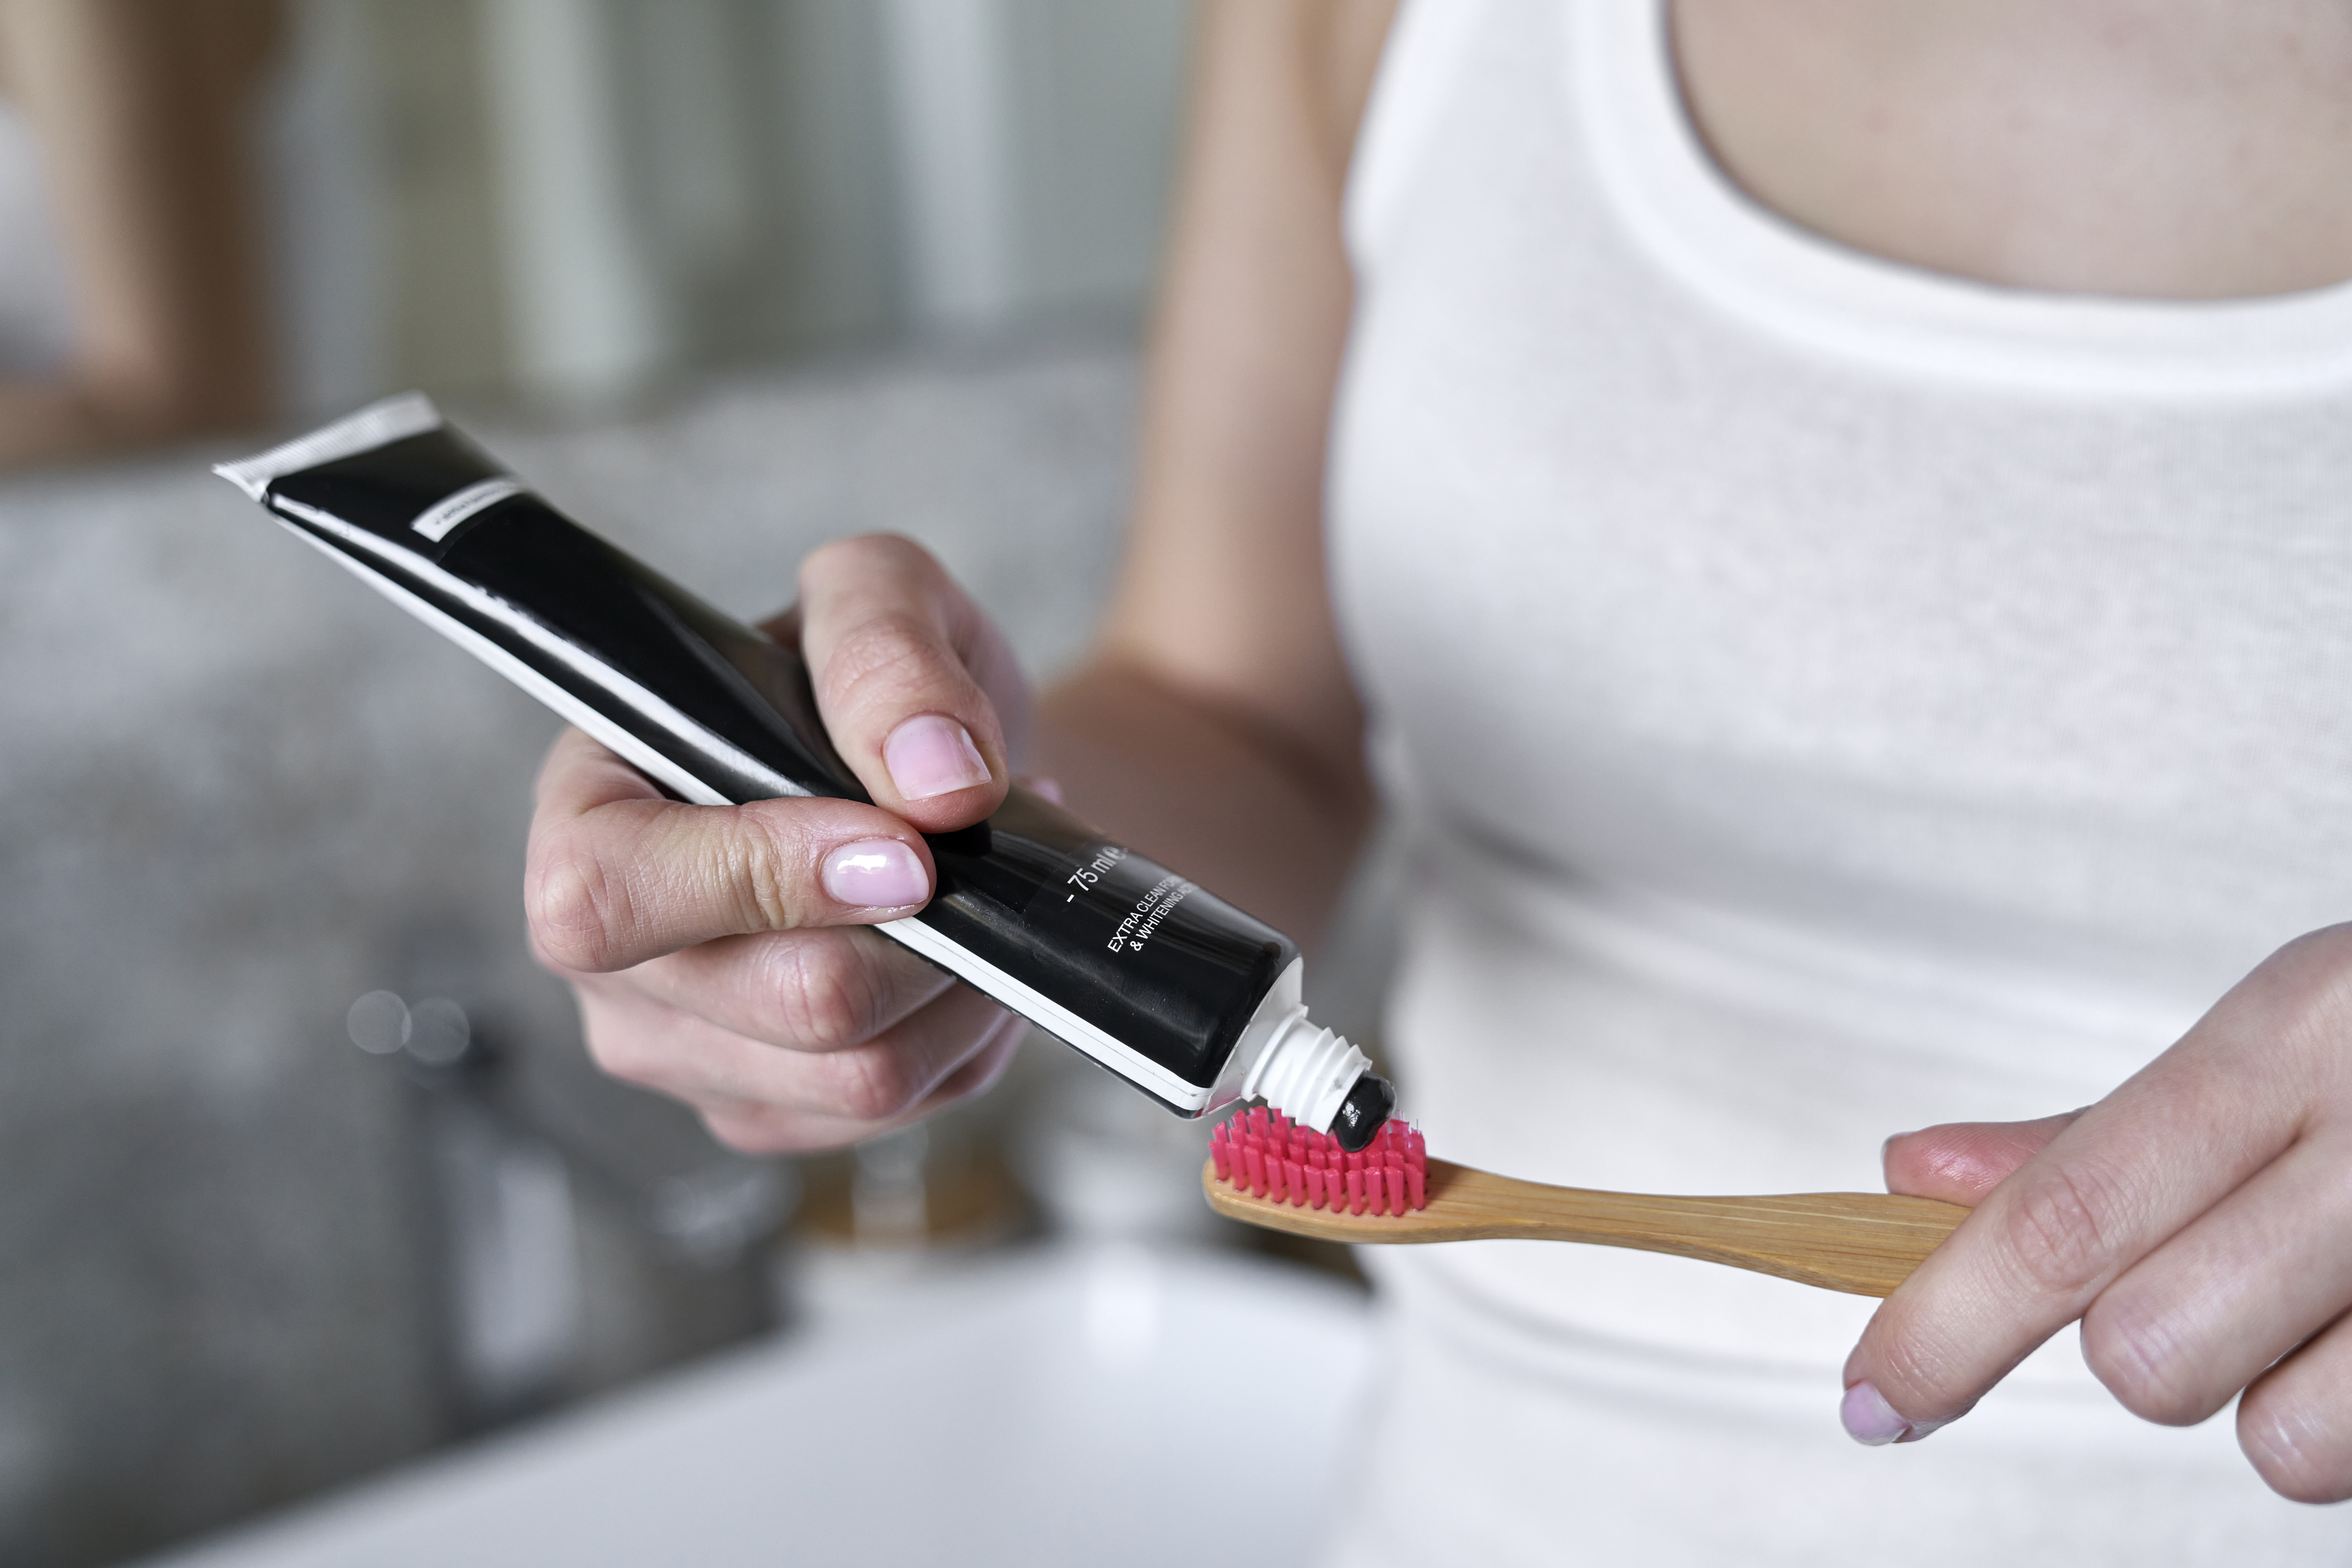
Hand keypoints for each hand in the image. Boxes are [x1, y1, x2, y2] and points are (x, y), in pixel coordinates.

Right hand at [524, 535, 1031, 1152]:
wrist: (934, 776)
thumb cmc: (873, 689)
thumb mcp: (879, 595)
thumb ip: (885, 649)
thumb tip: (934, 779)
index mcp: (588, 813)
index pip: (609, 897)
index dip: (764, 880)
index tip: (905, 846)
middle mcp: (613, 959)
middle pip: (788, 1002)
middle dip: (926, 931)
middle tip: (971, 851)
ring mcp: (685, 1051)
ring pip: (863, 1076)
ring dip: (963, 984)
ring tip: (980, 891)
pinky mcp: (769, 1113)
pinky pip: (905, 1110)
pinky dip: (968, 1033)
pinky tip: (961, 958)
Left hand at [1844, 924, 2351, 1500]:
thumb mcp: (2283, 1036)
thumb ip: (2093, 1131)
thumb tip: (1906, 1180)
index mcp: (2301, 1031)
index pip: (2069, 1213)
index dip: (1943, 1325)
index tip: (1870, 1399)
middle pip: (2153, 1356)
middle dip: (2150, 1348)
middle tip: (2229, 1269)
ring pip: (2285, 1444)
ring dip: (2285, 1397)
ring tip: (2344, 1292)